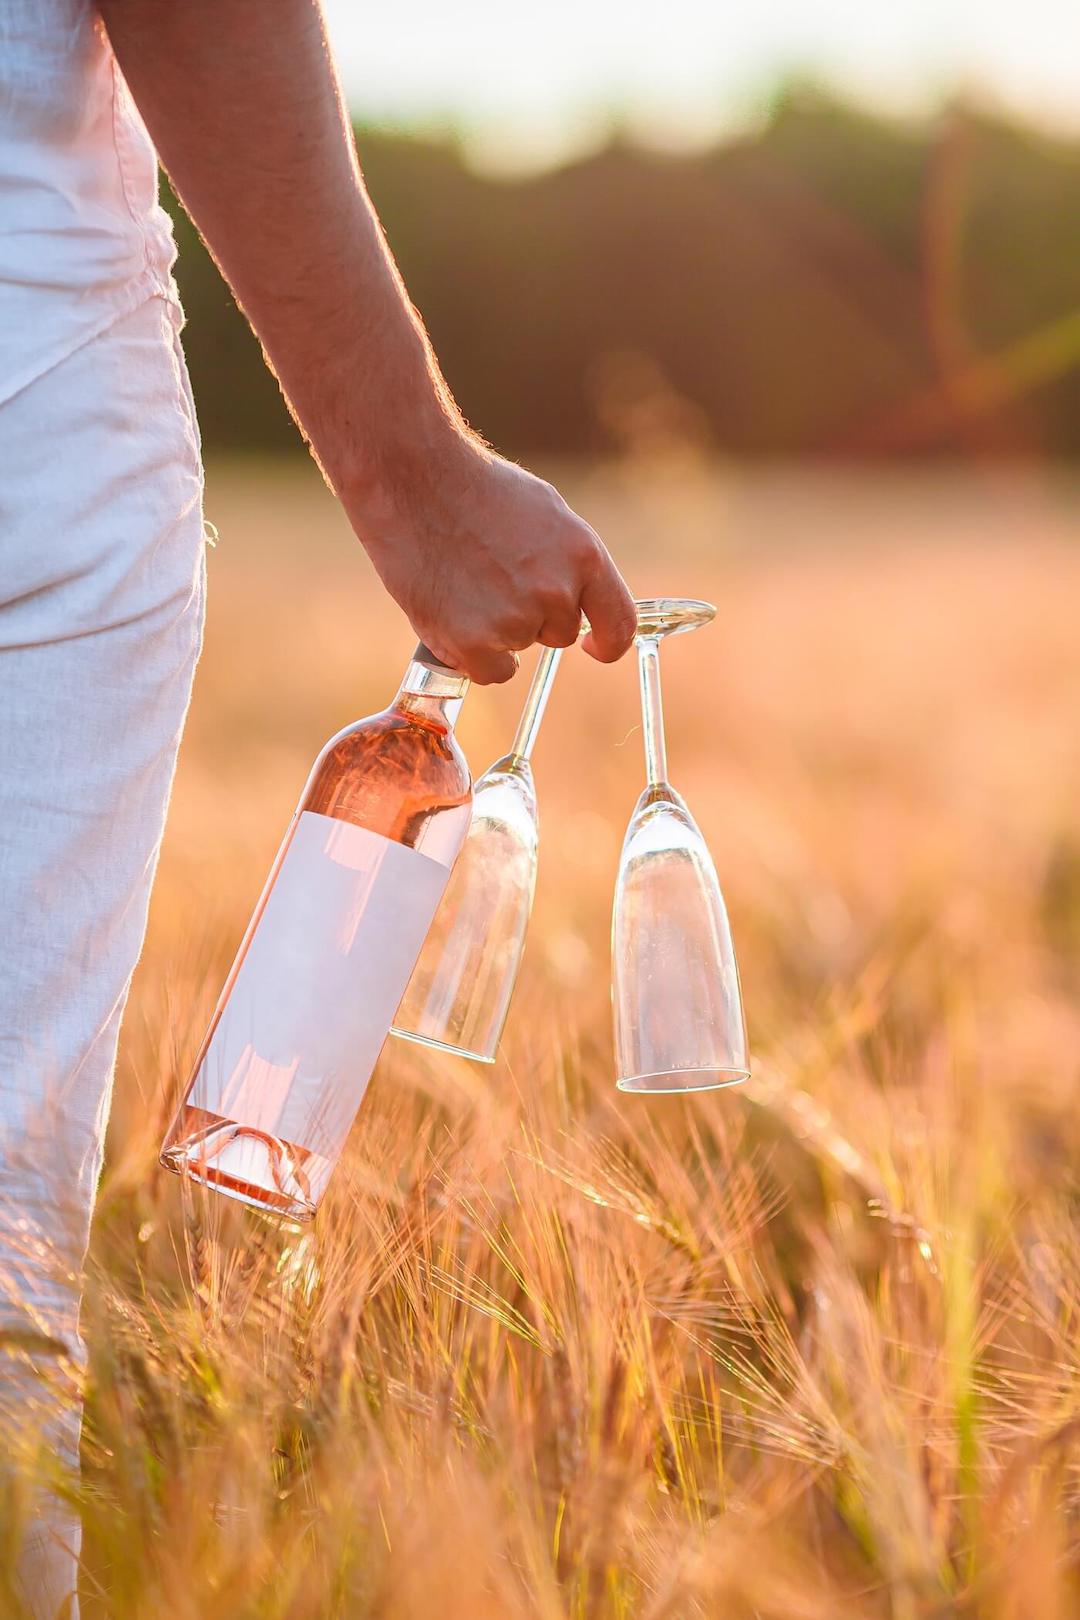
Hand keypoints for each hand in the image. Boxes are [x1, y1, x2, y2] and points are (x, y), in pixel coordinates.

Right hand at [342, 434, 636, 683]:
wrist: (411, 479)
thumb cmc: (472, 488)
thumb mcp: (544, 512)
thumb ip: (566, 560)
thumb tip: (574, 596)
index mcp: (583, 555)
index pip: (618, 622)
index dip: (606, 643)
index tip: (592, 647)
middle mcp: (556, 592)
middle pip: (558, 635)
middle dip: (531, 618)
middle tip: (490, 580)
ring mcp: (516, 620)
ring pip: (517, 649)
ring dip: (495, 631)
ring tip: (463, 583)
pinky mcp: (474, 643)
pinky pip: (490, 672)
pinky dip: (471, 654)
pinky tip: (451, 615)